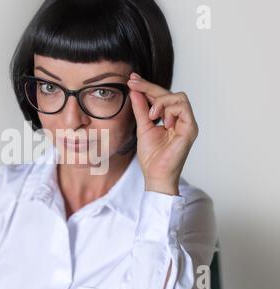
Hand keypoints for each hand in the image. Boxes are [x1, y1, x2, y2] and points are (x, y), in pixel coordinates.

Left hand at [127, 73, 198, 195]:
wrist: (156, 175)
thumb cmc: (151, 156)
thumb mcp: (143, 127)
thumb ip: (140, 109)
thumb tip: (134, 91)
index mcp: (170, 118)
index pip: (160, 96)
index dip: (147, 86)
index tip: (132, 79)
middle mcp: (180, 119)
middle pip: (169, 93)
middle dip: (149, 86)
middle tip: (133, 83)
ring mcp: (187, 123)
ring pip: (178, 96)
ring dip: (161, 101)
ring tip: (151, 115)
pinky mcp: (191, 128)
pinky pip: (183, 107)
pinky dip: (169, 110)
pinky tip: (161, 121)